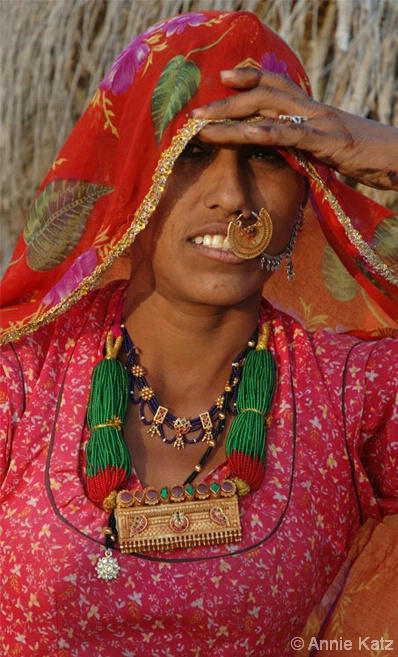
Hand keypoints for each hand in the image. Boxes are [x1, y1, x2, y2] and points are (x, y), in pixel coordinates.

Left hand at [192, 69, 397, 190]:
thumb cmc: (369, 155)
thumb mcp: (333, 147)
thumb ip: (308, 144)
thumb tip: (286, 150)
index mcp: (313, 110)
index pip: (276, 86)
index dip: (248, 79)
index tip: (222, 80)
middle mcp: (313, 110)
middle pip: (263, 95)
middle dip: (226, 102)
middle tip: (196, 111)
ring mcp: (320, 123)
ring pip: (268, 110)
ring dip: (231, 117)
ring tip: (203, 125)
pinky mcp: (328, 142)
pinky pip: (291, 134)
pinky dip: (264, 133)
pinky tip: (242, 134)